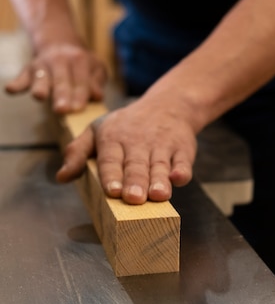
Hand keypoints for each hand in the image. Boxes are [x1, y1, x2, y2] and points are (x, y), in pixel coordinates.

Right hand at [5, 43, 106, 112]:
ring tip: (40, 96)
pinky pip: (22, 77)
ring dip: (40, 87)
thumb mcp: (96, 67)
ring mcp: (42, 65)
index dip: (80, 95)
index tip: (79, 108)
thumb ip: (97, 81)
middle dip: (61, 95)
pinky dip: (16, 84)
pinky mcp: (28, 70)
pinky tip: (11, 90)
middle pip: (61, 80)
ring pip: (41, 77)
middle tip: (62, 109)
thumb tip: (97, 96)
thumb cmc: (81, 64)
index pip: (81, 81)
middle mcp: (59, 61)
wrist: (59, 43)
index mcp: (79, 60)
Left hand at [56, 94, 196, 202]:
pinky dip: (182, 170)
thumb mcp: (98, 130)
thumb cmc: (127, 125)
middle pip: (136, 165)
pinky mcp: (182, 148)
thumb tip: (62, 177)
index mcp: (113, 138)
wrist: (168, 105)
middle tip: (134, 198)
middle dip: (135, 182)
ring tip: (158, 195)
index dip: (111, 175)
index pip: (111, 159)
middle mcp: (138, 141)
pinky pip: (183, 161)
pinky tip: (179, 178)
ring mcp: (162, 145)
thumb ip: (78, 153)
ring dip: (159, 180)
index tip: (113, 191)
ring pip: (159, 165)